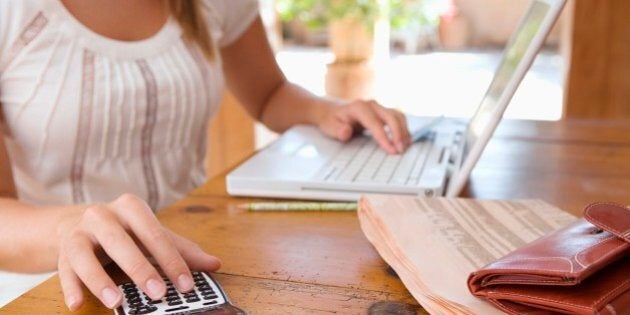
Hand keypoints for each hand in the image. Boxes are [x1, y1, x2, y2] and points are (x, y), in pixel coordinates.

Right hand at [56, 194, 220, 310]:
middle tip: (158, 293)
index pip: (154, 233)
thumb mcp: (151, 234)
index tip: (186, 284)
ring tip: (116, 302)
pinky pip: (65, 270)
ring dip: (101, 280)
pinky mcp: (62, 251)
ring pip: (85, 255)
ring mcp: (79, 232)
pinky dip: (70, 287)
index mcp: (130, 207)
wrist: (75, 223)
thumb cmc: (123, 231)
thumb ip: (181, 249)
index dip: (171, 259)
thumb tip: (215, 263)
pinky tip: (78, 303)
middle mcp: (102, 215)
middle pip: (121, 241)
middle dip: (140, 268)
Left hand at [317, 100, 411, 153]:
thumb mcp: (330, 127)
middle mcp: (372, 105)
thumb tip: (346, 132)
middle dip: (398, 134)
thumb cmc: (332, 121)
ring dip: (404, 131)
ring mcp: (379, 107)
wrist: (332, 113)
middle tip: (401, 150)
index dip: (385, 137)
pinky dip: (403, 129)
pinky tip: (405, 141)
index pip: (375, 123)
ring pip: (397, 116)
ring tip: (406, 147)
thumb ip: (338, 130)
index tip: (392, 150)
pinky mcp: (384, 112)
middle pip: (391, 117)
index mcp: (359, 108)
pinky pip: (398, 118)